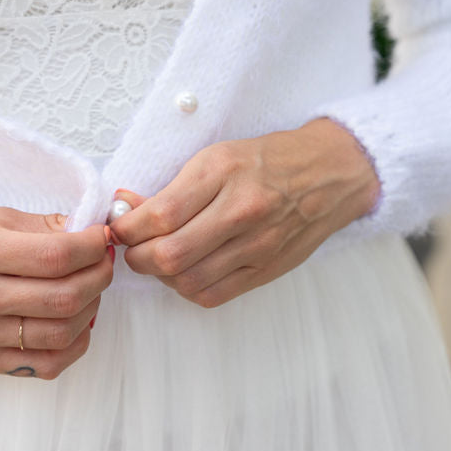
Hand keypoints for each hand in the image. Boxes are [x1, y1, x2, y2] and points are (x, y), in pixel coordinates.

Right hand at [0, 205, 113, 378]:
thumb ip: (42, 227)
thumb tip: (90, 234)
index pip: (57, 256)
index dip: (92, 247)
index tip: (104, 236)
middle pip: (64, 297)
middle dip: (99, 275)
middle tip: (103, 260)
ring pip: (62, 333)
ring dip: (92, 307)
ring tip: (90, 286)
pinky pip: (45, 363)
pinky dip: (73, 343)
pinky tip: (76, 320)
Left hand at [108, 117, 380, 307]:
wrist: (331, 173)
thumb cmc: (267, 160)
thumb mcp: (217, 156)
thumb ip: (173, 187)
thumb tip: (126, 208)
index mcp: (223, 172)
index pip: (160, 214)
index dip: (127, 227)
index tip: (119, 225)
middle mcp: (242, 210)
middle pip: (169, 255)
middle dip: (137, 256)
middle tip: (132, 247)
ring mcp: (258, 244)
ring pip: (187, 281)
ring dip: (159, 275)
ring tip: (156, 259)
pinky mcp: (267, 269)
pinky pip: (213, 295)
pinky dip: (187, 288)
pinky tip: (183, 272)